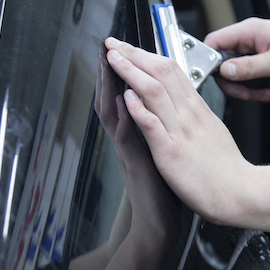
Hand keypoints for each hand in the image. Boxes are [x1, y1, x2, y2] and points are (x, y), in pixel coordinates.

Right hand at [94, 53, 178, 245]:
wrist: (159, 224)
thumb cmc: (162, 188)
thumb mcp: (160, 151)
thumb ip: (155, 129)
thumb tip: (159, 109)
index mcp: (139, 133)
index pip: (127, 95)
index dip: (124, 72)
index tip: (122, 48)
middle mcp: (130, 140)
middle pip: (114, 99)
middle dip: (111, 71)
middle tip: (107, 45)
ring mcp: (130, 152)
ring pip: (114, 114)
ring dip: (110, 87)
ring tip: (107, 62)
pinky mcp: (137, 166)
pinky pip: (128, 138)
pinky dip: (126, 117)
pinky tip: (124, 100)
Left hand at [104, 37, 252, 225]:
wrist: (240, 193)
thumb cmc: (227, 168)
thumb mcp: (213, 130)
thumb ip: (197, 114)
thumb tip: (186, 101)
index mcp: (197, 109)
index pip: (172, 70)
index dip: (148, 55)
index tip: (131, 47)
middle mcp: (188, 114)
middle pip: (161, 72)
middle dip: (134, 54)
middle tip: (114, 43)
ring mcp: (179, 131)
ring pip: (154, 91)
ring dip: (130, 71)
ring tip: (113, 59)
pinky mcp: (170, 152)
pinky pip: (152, 124)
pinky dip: (137, 107)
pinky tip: (125, 96)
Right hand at [204, 17, 269, 100]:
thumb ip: (248, 68)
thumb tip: (224, 70)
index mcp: (249, 31)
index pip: (215, 41)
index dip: (210, 60)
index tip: (216, 78)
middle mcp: (249, 38)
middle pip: (224, 62)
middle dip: (235, 82)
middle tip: (246, 93)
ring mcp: (254, 49)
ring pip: (237, 73)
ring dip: (248, 88)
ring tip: (265, 93)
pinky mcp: (261, 59)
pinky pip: (249, 76)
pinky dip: (257, 87)